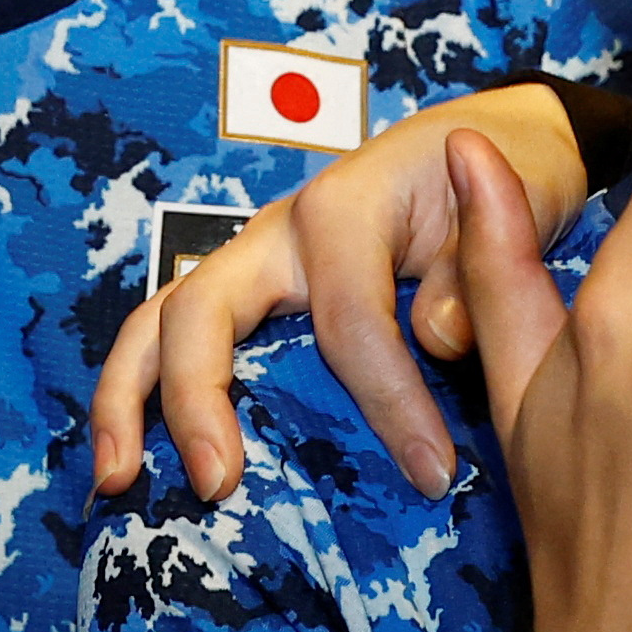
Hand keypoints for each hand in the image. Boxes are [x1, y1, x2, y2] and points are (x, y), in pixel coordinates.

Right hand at [91, 82, 587, 501]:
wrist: (498, 144)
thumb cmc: (507, 180)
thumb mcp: (517, 211)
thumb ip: (473, 276)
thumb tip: (433, 338)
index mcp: (343, 208)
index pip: (348, 321)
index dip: (388, 404)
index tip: (431, 473)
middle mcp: (278, 229)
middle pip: (201, 311)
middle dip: (196, 400)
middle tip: (216, 487)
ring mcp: (252, 259)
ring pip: (159, 321)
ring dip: (127, 400)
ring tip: (113, 481)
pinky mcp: (249, 288)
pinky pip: (177, 337)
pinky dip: (143, 394)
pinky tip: (133, 461)